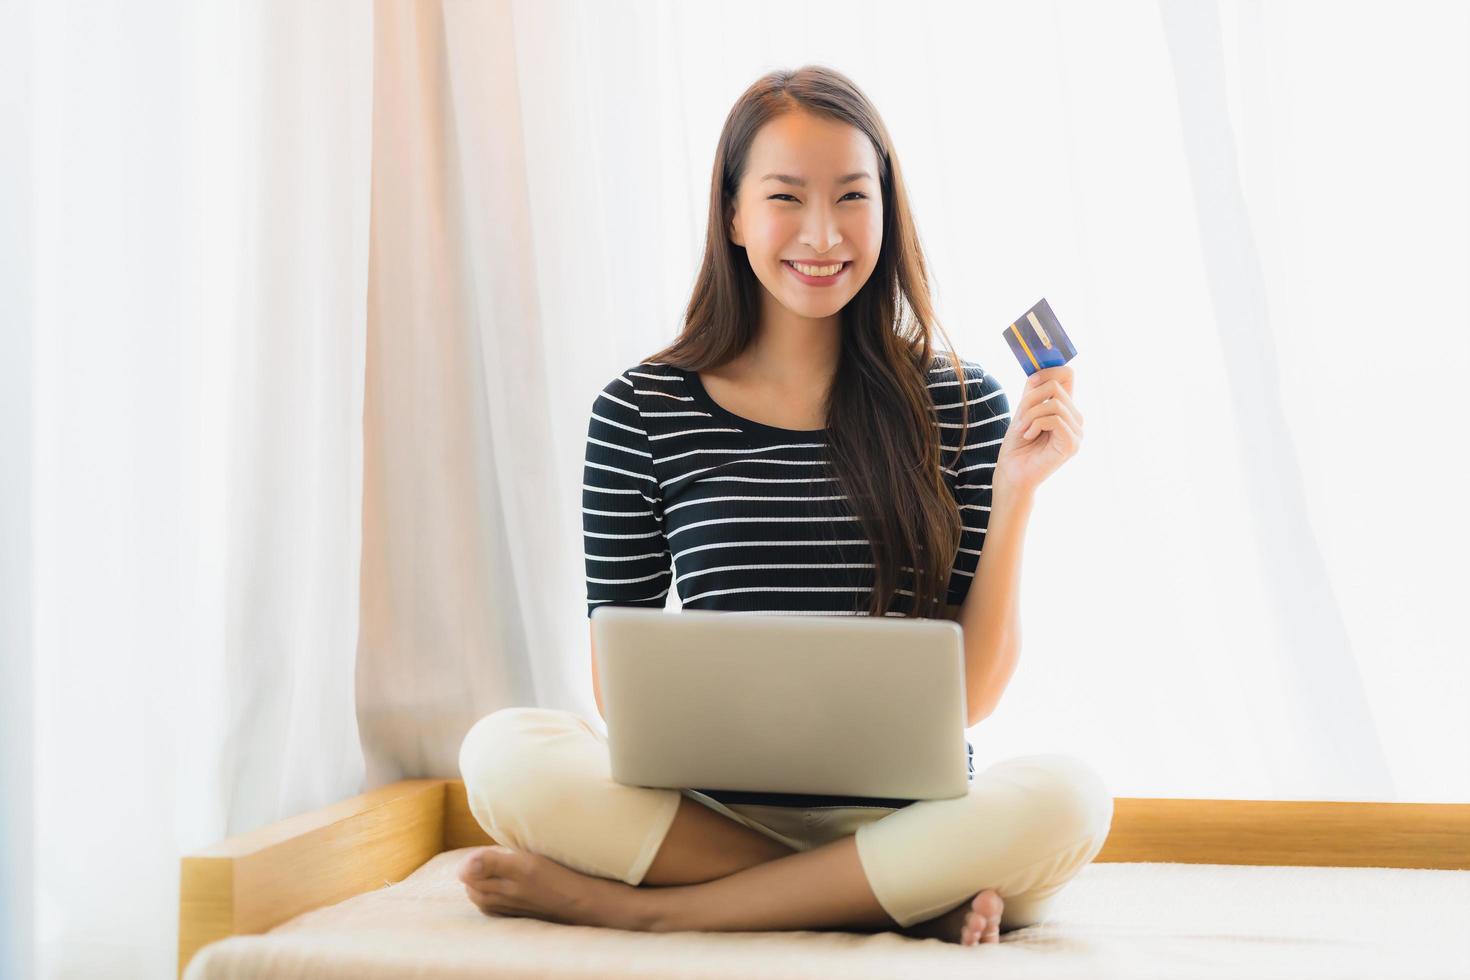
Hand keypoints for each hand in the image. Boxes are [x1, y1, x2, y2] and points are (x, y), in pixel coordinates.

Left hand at [992, 364, 1082, 497]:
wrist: (1012, 474)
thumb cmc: (1017, 446)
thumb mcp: (1024, 412)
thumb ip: (1033, 392)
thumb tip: (1039, 370)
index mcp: (1066, 409)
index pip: (1068, 375)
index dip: (1049, 371)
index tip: (1030, 382)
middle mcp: (1075, 419)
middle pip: (1057, 386)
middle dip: (1030, 399)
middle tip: (1020, 418)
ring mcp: (1077, 432)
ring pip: (1054, 403)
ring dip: (1030, 414)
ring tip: (1023, 430)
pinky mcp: (1072, 444)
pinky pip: (1055, 419)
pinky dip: (1035, 424)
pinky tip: (1029, 436)